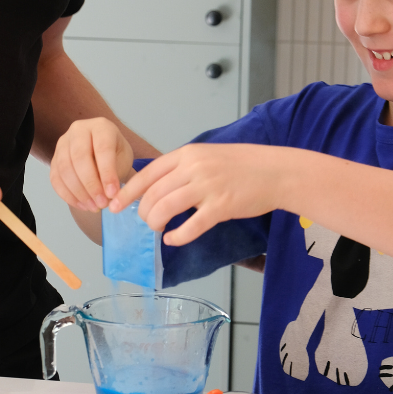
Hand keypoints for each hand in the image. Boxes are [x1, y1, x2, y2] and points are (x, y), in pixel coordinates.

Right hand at [50, 117, 133, 211]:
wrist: (102, 154)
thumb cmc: (116, 155)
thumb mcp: (123, 159)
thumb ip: (117, 173)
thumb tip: (109, 196)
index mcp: (101, 126)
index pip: (102, 148)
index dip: (107, 173)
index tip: (113, 194)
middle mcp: (79, 130)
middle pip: (79, 157)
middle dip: (91, 185)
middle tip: (102, 204)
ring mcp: (63, 143)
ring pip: (64, 169)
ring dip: (79, 192)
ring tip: (94, 207)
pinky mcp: (54, 158)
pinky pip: (55, 178)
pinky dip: (68, 195)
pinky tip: (82, 205)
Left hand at [111, 144, 287, 244]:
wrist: (276, 171)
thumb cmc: (244, 165)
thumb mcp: (208, 155)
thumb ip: (184, 167)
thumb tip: (159, 185)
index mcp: (188, 154)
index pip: (148, 173)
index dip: (128, 191)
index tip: (115, 204)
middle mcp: (194, 168)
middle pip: (153, 193)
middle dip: (142, 212)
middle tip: (145, 222)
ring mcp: (207, 187)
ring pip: (166, 208)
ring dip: (155, 223)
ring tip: (158, 229)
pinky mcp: (221, 207)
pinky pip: (190, 226)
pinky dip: (177, 236)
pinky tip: (174, 239)